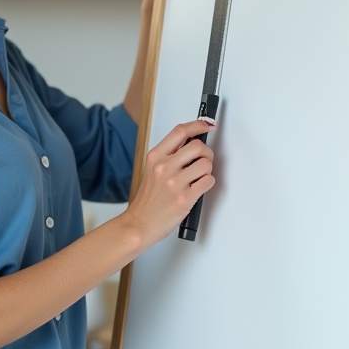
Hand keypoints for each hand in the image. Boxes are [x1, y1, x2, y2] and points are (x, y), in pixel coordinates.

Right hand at [123, 118, 214, 247]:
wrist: (139, 223)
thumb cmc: (148, 200)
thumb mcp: (152, 170)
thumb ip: (169, 156)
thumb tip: (191, 142)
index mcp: (155, 157)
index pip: (180, 131)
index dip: (198, 125)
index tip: (207, 124)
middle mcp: (164, 167)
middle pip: (197, 146)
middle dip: (207, 152)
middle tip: (204, 159)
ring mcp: (174, 183)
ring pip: (206, 164)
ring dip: (207, 170)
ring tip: (199, 176)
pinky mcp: (185, 198)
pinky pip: (208, 181)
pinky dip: (208, 183)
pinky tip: (199, 187)